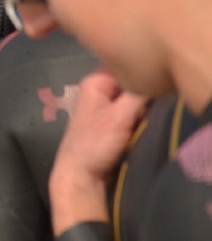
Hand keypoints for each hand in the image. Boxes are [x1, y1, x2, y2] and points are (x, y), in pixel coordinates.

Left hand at [49, 69, 147, 232]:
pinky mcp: (113, 121)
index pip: (128, 65)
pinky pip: (133, 112)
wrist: (81, 176)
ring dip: (145, 108)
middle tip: (153, 107)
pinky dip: (141, 117)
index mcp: (96, 81)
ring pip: (135, 98)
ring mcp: (106, 105)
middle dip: (146, 93)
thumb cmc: (95, 143)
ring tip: (148, 117)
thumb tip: (158, 78)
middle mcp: (99, 89)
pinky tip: (145, 124)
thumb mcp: (120, 116)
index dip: (144, 74)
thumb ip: (139, 95)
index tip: (156, 88)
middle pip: (133, 82)